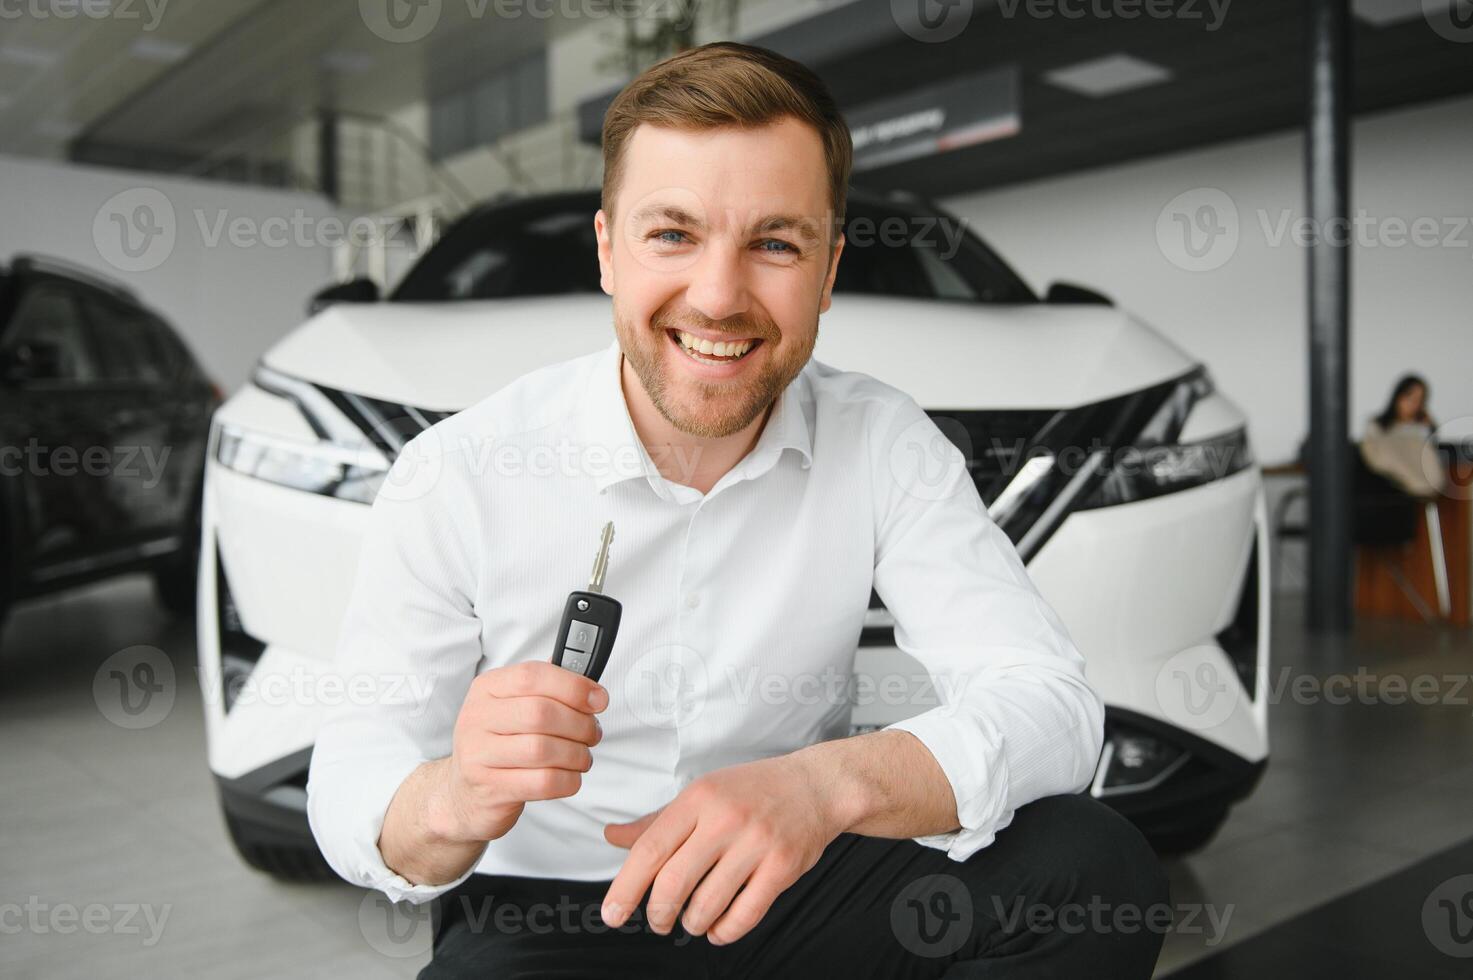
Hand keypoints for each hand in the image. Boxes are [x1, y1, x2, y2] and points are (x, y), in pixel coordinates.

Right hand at [429, 661, 606, 843]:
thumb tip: (587, 683)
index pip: (532, 676)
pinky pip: (543, 783)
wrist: (463, 794)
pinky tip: (569, 777)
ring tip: (582, 757)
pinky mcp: (491, 789)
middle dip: (580, 724)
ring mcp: (479, 755)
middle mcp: (477, 718)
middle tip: (592, 733)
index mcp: (486, 689)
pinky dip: (568, 780)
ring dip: (577, 754)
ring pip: (544, 749)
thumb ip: (545, 689)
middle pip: (542, 713)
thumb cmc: (497, 744)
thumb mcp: (511, 706)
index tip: (598, 699)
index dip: (573, 686)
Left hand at [599, 752, 848, 944]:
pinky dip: (724, 932)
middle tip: (657, 921)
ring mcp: (757, 843)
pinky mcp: (782, 867)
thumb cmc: (751, 791)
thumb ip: (656, 821)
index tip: (612, 914)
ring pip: (708, 904)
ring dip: (692, 924)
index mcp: (698, 798)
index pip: (650, 849)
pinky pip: (745, 915)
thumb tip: (611, 837)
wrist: (816, 786)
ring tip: (692, 921)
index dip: (625, 887)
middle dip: (657, 914)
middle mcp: (725, 818)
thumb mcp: (701, 794)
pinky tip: (718, 929)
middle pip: (673, 882)